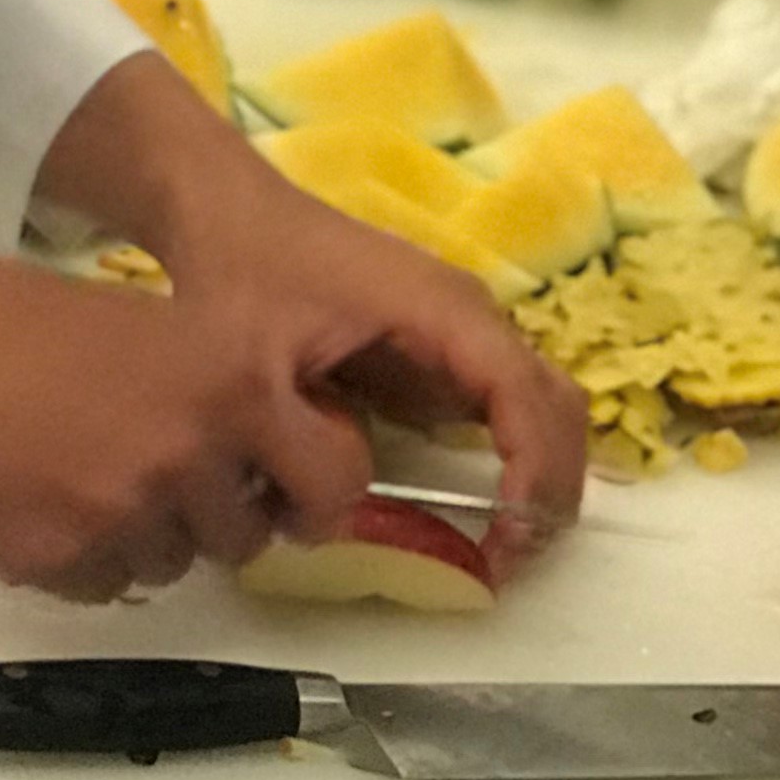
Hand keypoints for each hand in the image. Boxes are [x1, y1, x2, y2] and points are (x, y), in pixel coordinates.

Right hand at [0, 64, 583, 602]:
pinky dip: (88, 556)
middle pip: (261, 534)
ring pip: (182, 563)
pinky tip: (46, 499)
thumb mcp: (160, 330)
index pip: (338, 474)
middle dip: (238, 519)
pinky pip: (110, 586)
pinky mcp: (68, 558)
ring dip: (154, 535)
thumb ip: (229, 396)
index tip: (307, 488)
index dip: (325, 488)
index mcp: (235, 374)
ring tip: (91, 472)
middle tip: (192, 486)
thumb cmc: (34, 323)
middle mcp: (198, 446)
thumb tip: (284, 474)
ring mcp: (131, 509)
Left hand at [122, 88, 586, 585]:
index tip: (506, 544)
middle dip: (549, 490)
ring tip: (500, 552)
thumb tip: (346, 508)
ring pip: (539, 411)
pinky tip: (479, 519)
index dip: (530, 475)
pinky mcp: (438, 357)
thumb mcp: (248, 362)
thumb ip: (298, 437)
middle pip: (555, 406)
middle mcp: (468, 318)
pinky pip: (499, 414)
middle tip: (507, 564)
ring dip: (538, 482)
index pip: (523, 395)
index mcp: (439, 310)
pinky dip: (509, 468)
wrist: (224, 214)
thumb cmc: (235, 276)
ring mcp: (458, 337)